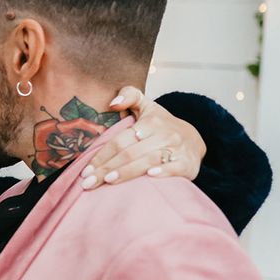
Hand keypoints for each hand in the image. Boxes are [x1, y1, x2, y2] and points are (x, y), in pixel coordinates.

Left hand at [81, 85, 206, 189]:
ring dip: (127, 172)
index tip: (86, 170)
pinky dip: (162, 173)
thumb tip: (112, 103)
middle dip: (106, 169)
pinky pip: (174, 168)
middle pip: (130, 153)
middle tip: (88, 182)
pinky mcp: (187, 164)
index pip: (120, 141)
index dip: (101, 155)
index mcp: (150, 122)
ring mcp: (177, 149)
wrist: (194, 140)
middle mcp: (164, 135)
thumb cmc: (162, 126)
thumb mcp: (148, 107)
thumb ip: (130, 96)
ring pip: (147, 161)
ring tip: (107, 182)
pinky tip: (148, 178)